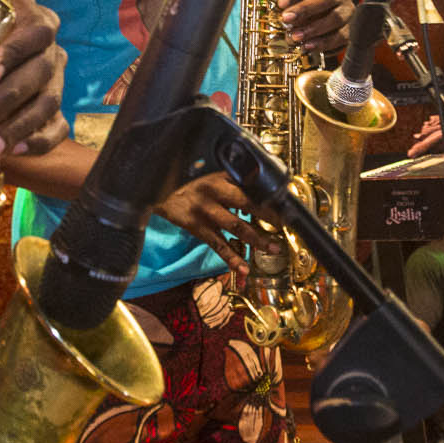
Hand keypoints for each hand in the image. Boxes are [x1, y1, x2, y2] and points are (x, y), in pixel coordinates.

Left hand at [0, 0, 67, 161]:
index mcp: (25, 15)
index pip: (34, 28)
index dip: (13, 51)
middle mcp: (45, 47)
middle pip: (42, 68)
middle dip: (9, 96)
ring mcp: (53, 79)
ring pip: (48, 102)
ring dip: (18, 127)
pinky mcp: (54, 111)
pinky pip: (56, 128)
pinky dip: (36, 142)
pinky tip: (10, 153)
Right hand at [154, 172, 274, 273]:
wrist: (157, 191)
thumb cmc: (190, 182)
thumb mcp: (211, 174)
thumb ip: (233, 180)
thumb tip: (261, 188)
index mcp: (221, 176)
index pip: (250, 185)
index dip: (269, 195)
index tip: (286, 205)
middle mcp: (214, 191)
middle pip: (247, 202)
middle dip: (269, 215)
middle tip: (285, 225)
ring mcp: (205, 210)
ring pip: (236, 226)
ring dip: (257, 239)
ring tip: (274, 248)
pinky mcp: (197, 227)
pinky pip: (217, 245)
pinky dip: (231, 258)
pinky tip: (242, 269)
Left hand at [278, 0, 352, 54]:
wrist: (328, 14)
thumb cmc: (309, 2)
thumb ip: (291, 0)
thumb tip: (282, 10)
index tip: (281, 3)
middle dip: (305, 9)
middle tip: (286, 20)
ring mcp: (348, 10)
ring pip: (336, 18)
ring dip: (313, 29)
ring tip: (294, 37)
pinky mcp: (351, 28)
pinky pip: (340, 36)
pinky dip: (323, 43)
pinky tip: (307, 46)